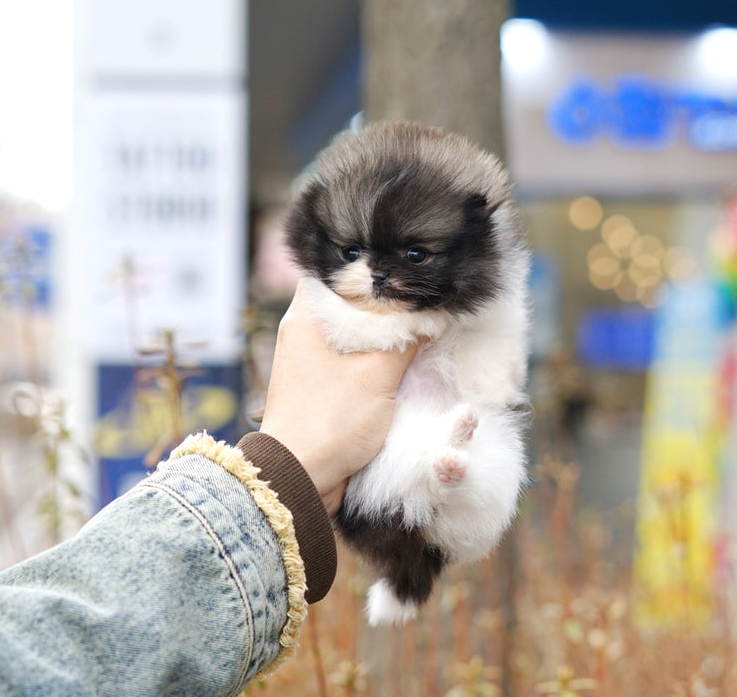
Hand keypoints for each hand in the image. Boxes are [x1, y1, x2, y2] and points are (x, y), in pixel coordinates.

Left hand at [260, 278, 416, 515]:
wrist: (299, 479)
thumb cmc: (330, 421)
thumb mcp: (377, 375)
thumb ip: (408, 338)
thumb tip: (437, 314)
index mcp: (307, 316)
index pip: (333, 267)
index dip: (368, 259)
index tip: (402, 257)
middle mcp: (305, 330)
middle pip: (349, 297)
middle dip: (386, 294)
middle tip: (422, 286)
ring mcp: (312, 357)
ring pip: (354, 327)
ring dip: (384, 326)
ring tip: (421, 315)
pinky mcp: (322, 382)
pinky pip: (353, 354)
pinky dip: (377, 351)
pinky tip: (407, 351)